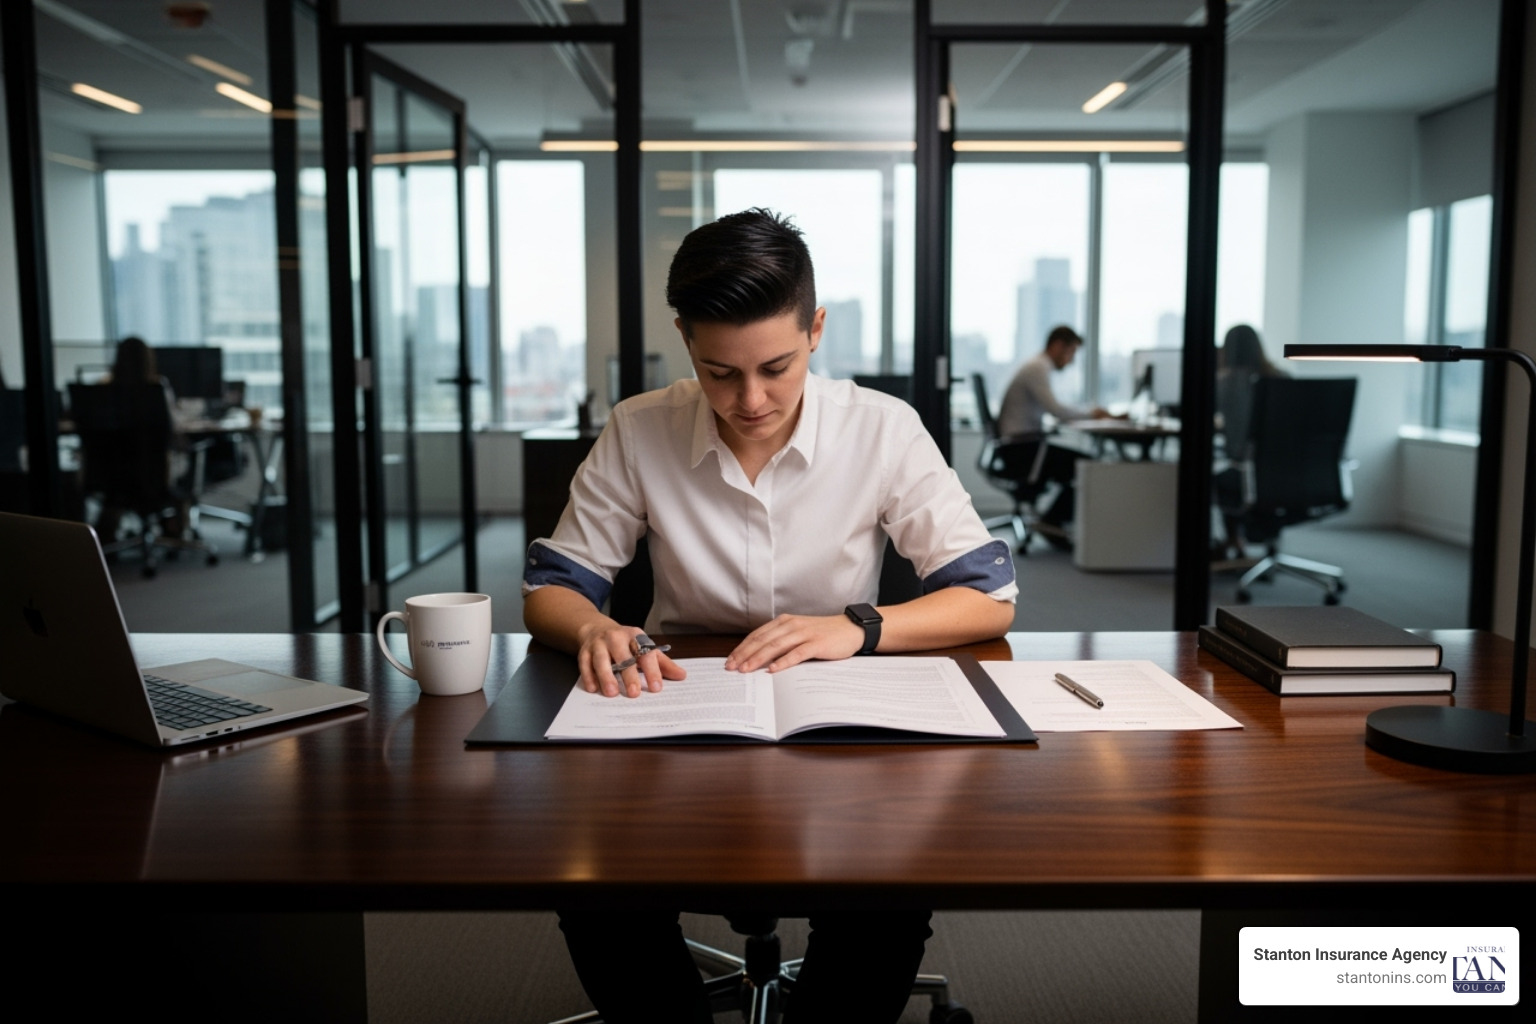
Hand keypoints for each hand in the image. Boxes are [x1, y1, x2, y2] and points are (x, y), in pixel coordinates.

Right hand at [577, 626, 686, 697]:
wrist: (596, 628)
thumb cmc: (625, 642)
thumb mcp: (644, 648)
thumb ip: (662, 663)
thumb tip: (682, 675)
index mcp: (635, 636)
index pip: (645, 653)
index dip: (651, 670)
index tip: (656, 687)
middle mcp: (616, 638)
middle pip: (623, 656)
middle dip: (629, 675)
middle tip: (634, 693)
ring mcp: (599, 644)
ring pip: (601, 659)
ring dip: (606, 676)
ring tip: (612, 692)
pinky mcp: (584, 651)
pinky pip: (585, 664)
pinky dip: (588, 676)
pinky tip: (593, 688)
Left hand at [724, 613, 865, 672]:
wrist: (850, 629)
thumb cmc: (823, 634)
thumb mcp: (798, 633)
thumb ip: (781, 641)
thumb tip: (758, 658)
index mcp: (784, 622)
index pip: (757, 635)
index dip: (742, 648)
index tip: (729, 660)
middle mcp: (791, 625)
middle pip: (762, 640)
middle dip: (744, 654)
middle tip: (731, 667)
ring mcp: (804, 633)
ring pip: (776, 646)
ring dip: (758, 658)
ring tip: (746, 669)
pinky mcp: (816, 643)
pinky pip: (797, 653)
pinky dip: (783, 661)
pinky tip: (773, 669)